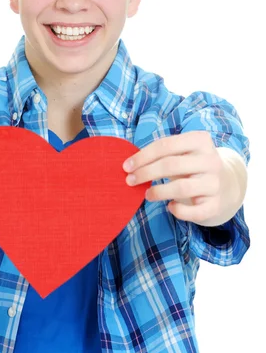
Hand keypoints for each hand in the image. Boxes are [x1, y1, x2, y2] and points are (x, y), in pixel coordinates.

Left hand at [122, 131, 240, 225]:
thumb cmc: (192, 165)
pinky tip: (170, 207)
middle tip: (130, 181)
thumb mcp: (182, 152)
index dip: (143, 156)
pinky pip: (193, 211)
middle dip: (146, 173)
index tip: (126, 166)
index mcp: (200, 140)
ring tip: (147, 194)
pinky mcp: (216, 204)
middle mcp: (211, 160)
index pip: (166, 146)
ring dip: (158, 192)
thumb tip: (131, 164)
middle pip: (170, 165)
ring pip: (181, 188)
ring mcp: (215, 183)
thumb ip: (161, 154)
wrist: (225, 184)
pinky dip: (177, 210)